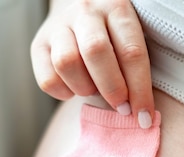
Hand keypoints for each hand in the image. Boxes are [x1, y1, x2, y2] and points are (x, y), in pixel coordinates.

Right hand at [31, 0, 154, 127]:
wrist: (77, 6)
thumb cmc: (113, 32)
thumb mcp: (130, 35)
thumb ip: (133, 64)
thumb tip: (140, 111)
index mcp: (116, 7)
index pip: (131, 52)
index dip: (140, 90)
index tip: (144, 117)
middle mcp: (86, 11)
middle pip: (95, 52)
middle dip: (112, 88)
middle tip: (121, 108)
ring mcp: (58, 26)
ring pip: (67, 63)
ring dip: (85, 88)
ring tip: (94, 89)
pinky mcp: (38, 44)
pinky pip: (48, 79)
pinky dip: (64, 92)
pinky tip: (75, 87)